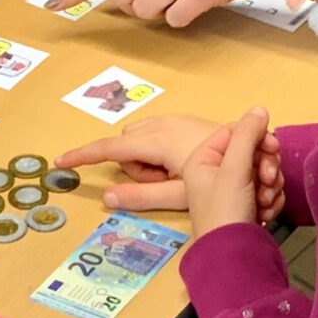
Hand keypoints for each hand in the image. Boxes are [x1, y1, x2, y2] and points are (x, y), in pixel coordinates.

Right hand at [59, 112, 284, 223]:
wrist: (257, 157)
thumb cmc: (221, 181)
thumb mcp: (180, 193)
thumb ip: (142, 194)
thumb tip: (107, 198)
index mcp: (157, 139)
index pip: (109, 148)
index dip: (83, 155)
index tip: (60, 161)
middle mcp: (163, 124)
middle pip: (129, 145)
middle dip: (137, 166)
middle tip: (163, 183)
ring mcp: (176, 120)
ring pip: (146, 141)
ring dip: (153, 161)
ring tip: (181, 177)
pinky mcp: (187, 122)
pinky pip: (161, 136)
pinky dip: (165, 153)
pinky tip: (189, 166)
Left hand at [186, 108, 271, 238]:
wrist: (234, 257)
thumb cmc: (226, 210)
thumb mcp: (234, 168)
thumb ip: (248, 135)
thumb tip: (259, 108)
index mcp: (203, 159)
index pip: (236, 131)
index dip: (257, 137)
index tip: (273, 147)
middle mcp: (215, 172)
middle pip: (252, 151)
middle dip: (266, 166)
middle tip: (268, 180)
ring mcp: (232, 190)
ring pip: (263, 171)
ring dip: (270, 185)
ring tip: (264, 201)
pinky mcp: (247, 206)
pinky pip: (267, 190)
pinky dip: (270, 200)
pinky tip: (265, 212)